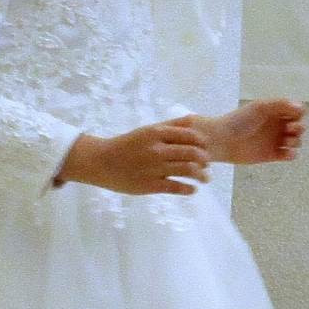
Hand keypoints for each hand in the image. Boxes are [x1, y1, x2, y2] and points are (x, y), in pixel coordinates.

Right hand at [56, 120, 210, 196]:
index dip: (202, 143)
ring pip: (188, 170)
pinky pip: (176, 187)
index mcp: (156, 133)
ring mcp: (154, 168)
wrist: (101, 162)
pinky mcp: (150, 185)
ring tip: (205, 178)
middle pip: (192, 153)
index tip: (206, 148)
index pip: (189, 136)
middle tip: (207, 164)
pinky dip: (189, 189)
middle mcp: (157, 149)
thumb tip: (193, 118)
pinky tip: (192, 189)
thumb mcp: (147, 130)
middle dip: (205, 160)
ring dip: (201, 175)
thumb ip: (170, 125)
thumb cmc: (126, 145)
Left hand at [209, 99, 305, 166]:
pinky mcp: (273, 155)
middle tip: (290, 129)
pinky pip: (289, 155)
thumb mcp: (260, 107)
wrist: (223, 140)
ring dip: (296, 141)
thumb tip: (301, 107)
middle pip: (299, 127)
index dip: (298, 114)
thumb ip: (280, 104)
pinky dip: (292, 154)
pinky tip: (287, 152)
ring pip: (296, 141)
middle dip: (299, 128)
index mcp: (275, 112)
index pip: (296, 111)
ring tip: (287, 141)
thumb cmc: (240, 120)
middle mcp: (277, 125)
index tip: (292, 116)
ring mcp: (276, 141)